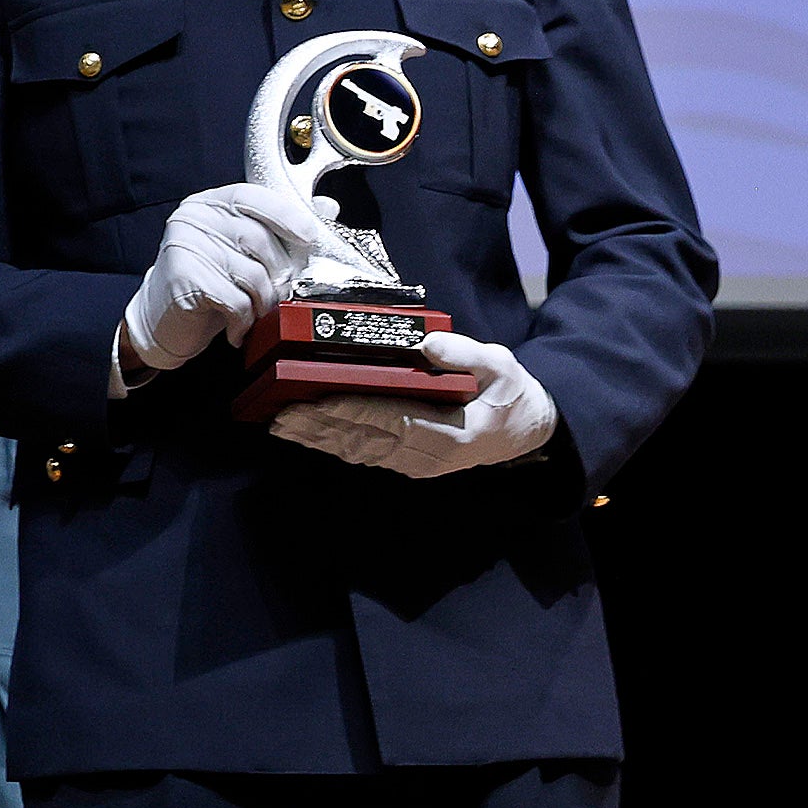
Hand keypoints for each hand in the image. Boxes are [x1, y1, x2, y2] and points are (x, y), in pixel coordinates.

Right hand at [122, 183, 325, 373]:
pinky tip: (238, 326)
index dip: (286, 215)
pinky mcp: (183, 278)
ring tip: (257, 312)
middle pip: (258, 238)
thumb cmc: (209, 282)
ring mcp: (185, 246)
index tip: (309, 238)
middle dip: (280, 272)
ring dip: (263, 301)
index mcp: (210, 203)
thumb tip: (327, 207)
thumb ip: (279, 226)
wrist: (163, 319)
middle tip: (281, 292)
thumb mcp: (242, 249)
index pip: (252, 196)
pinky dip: (244, 319)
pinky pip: (235, 300)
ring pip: (251, 273)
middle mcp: (193, 218)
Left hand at [270, 331, 558, 477]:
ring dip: (319, 440)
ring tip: (283, 425)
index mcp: (454, 433)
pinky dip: (333, 445)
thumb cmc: (510, 394)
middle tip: (282, 415)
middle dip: (322, 428)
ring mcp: (417, 463)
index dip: (355, 413)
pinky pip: (365, 454)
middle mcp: (431, 456)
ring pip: (360, 451)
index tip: (320, 402)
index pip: (395, 421)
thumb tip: (428, 343)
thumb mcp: (501, 366)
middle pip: (367, 441)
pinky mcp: (407, 462)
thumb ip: (467, 354)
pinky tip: (306, 435)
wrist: (525, 431)